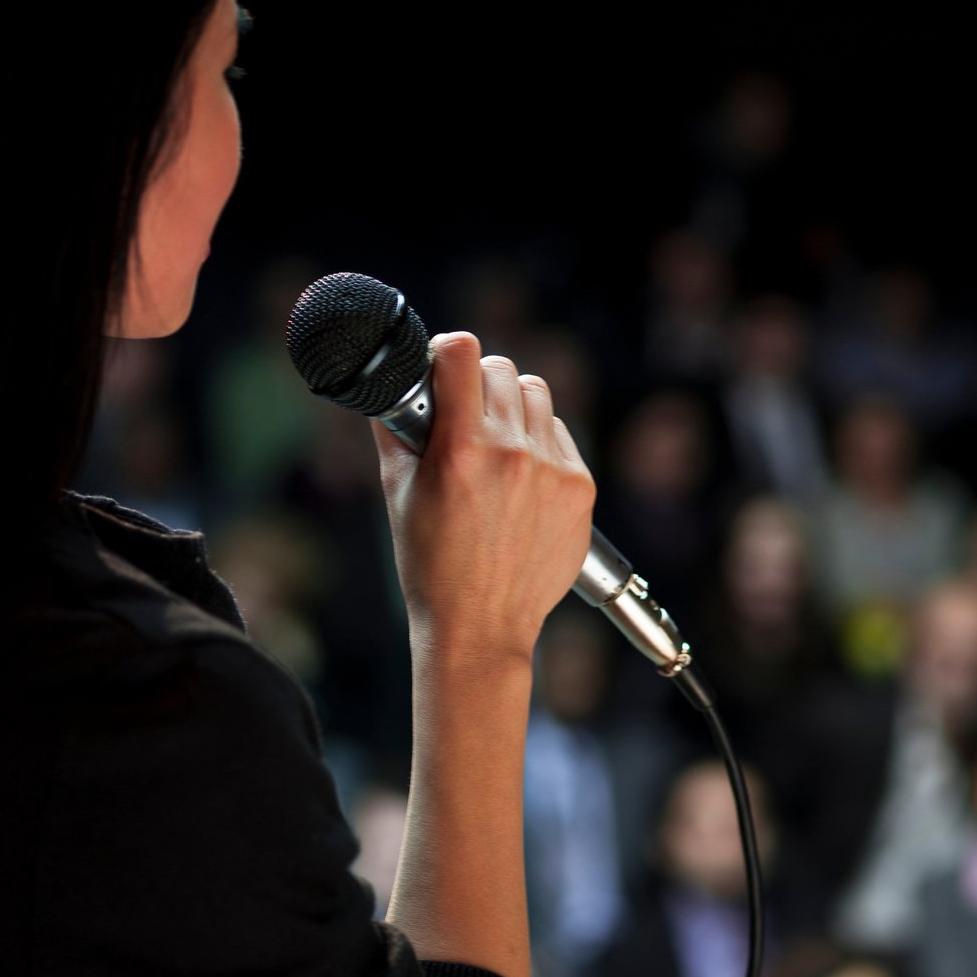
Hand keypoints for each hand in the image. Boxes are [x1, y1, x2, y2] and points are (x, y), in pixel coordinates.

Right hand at [373, 333, 595, 663]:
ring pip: (537, 396)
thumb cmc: (431, 565)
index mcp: (462, 449)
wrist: (480, 625)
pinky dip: (540, 444)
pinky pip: (561, 435)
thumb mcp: (397, 494)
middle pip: (503, 370)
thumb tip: (395, 384)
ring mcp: (553, 470)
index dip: (447, 351)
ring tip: (495, 444)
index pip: (463, 353)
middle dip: (478, 383)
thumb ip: (395, 430)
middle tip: (464, 412)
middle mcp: (513, 453)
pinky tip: (520, 478)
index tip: (441, 364)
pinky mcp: (581, 488)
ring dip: (513, 408)